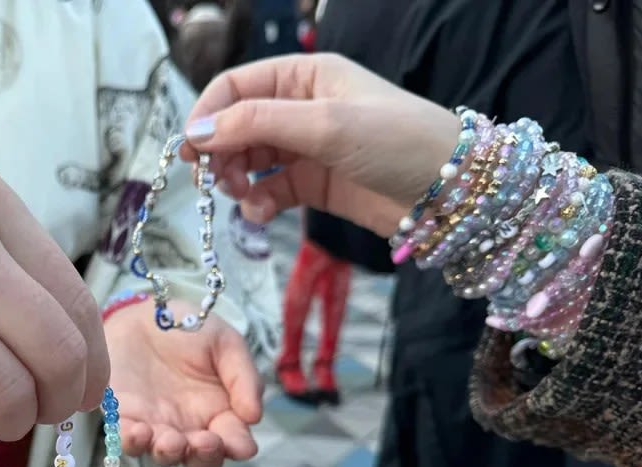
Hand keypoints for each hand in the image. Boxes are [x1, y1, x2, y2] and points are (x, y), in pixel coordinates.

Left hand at [104, 299, 261, 466]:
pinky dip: (131, 441)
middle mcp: (189, 429)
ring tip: (170, 440)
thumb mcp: (225, 343)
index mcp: (220, 414)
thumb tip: (255, 417)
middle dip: (204, 459)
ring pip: (164, 456)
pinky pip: (126, 438)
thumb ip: (243, 377)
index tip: (240, 445)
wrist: (144, 312)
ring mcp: (156, 427)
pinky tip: (138, 433)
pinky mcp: (124, 418)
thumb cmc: (190, 329)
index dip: (239, 447)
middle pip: (201, 462)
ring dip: (168, 454)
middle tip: (204, 442)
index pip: (234, 441)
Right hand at [180, 53, 459, 235]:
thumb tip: (197, 133)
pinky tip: (261, 213)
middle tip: (210, 181)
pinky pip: (268, 190)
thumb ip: (257, 125)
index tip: (188, 150)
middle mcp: (302, 108)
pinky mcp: (314, 185)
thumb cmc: (398, 141)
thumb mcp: (325, 124)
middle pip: (236, 126)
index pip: (236, 87)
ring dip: (235, 179)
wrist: (452, 193)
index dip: (207, 115)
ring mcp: (307, 148)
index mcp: (305, 76)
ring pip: (248, 160)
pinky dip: (257, 203)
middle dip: (219, 152)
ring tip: (240, 196)